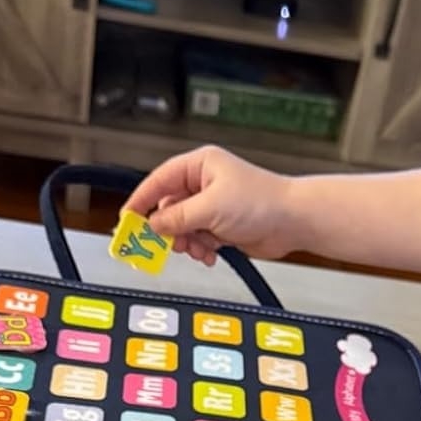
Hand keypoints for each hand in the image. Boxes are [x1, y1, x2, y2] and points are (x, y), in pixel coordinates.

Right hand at [124, 147, 300, 265]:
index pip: (159, 181)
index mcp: (199, 166)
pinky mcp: (221, 226)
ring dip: (187, 242)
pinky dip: (200, 249)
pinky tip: (210, 254)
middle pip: (169, 208)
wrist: (293, 221)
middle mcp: (204, 184)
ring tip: (198, 248)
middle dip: (169, 229)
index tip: (127, 219)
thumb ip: (178, 217)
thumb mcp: (211, 208)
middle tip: (166, 244)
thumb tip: (153, 225)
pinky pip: (198, 239)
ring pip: (182, 228)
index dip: (141, 201)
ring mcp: (212, 206)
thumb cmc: (262, 202)